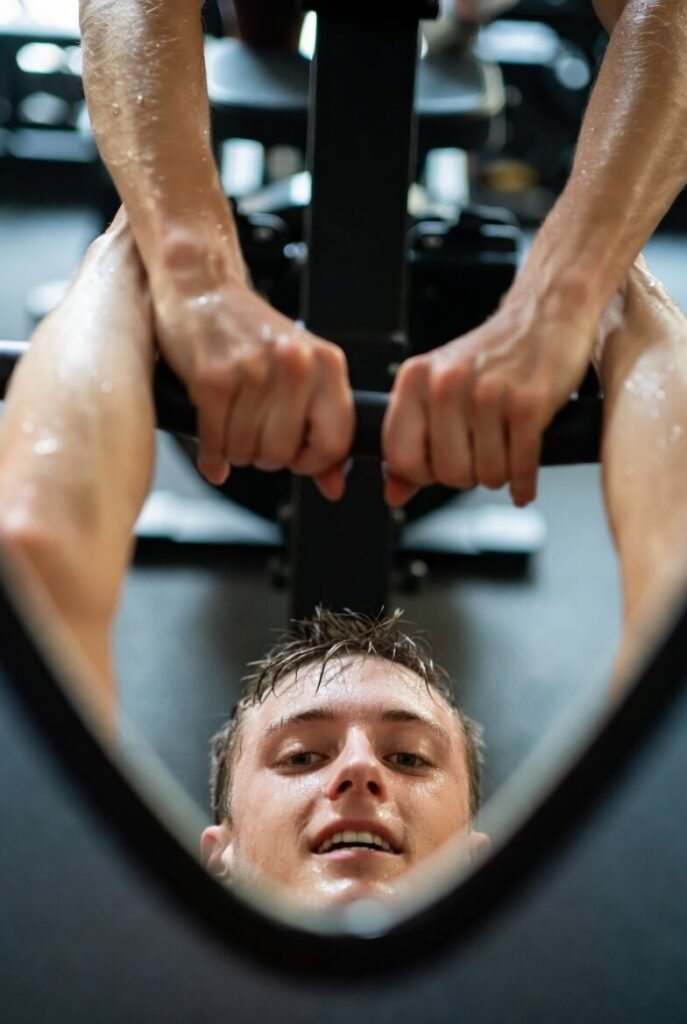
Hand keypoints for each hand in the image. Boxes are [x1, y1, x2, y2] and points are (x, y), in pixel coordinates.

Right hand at [151, 272, 353, 499]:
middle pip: (283, 455)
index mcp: (326, 364)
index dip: (311, 462)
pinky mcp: (213, 378)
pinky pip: (214, 440)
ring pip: (246, 452)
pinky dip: (209, 449)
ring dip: (234, 448)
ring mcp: (253, 371)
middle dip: (263, 454)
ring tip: (231, 419)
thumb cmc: (249, 331)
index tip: (294, 454)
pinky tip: (210, 434)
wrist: (200, 285)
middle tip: (252, 430)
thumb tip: (333, 485)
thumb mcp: (301, 373)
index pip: (335, 444)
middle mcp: (295, 365)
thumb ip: (321, 430)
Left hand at [383, 281, 599, 507]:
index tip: (442, 463)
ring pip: (487, 475)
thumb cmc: (493, 355)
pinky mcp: (529, 403)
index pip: (401, 457)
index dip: (424, 472)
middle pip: (448, 473)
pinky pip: (521, 467)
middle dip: (468, 475)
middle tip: (481, 454)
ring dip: (500, 474)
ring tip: (505, 449)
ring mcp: (489, 392)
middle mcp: (446, 383)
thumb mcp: (439, 388)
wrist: (547, 313)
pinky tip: (524, 479)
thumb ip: (411, 441)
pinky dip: (525, 482)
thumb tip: (392, 494)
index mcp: (415, 378)